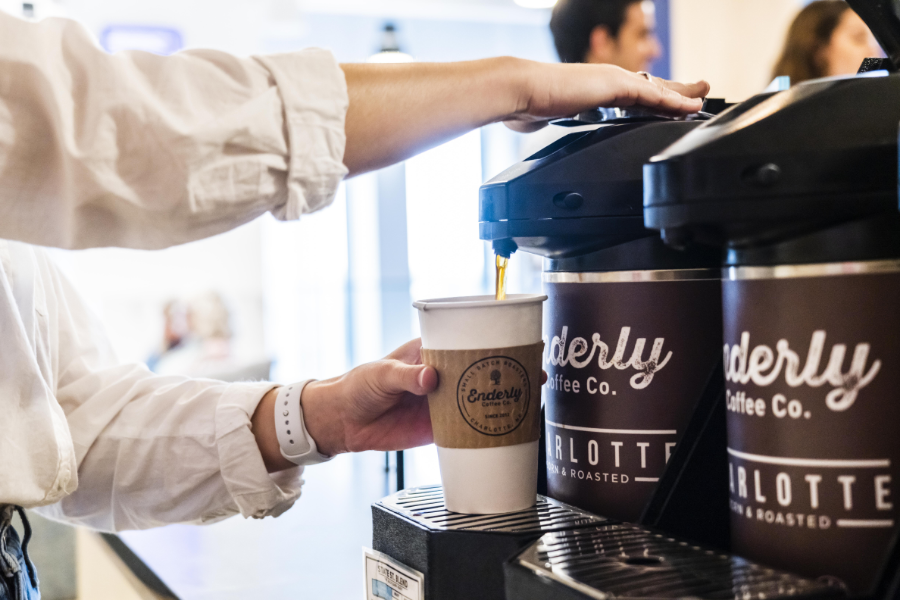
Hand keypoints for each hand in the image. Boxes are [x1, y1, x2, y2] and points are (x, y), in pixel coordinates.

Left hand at [251, 338, 550, 470]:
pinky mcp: (440, 429)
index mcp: (431, 352)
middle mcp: (444, 375)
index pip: (468, 340)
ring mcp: (444, 402)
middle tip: (534, 372)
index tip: (517, 341)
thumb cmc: (357, 387)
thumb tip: (429, 377)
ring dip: (505, 400)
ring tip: (530, 400)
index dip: (494, 340)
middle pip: (484, 369)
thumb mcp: (379, 375)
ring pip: (482, 399)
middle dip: (510, 370)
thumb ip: (404, 376)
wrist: (343, 423)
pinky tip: (507, 430)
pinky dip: (488, 429)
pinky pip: (469, 428)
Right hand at [504, 62, 709, 132]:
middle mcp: (605, 82)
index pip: (627, 94)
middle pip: (649, 88)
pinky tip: (691, 107)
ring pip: (657, 89)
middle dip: (674, 92)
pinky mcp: (617, 87)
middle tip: (697, 92)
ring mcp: (613, 82)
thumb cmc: (523, 103)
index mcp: (591, 90)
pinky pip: (653, 97)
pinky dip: (674, 103)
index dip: (649, 99)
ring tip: (703, 96)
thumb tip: (525, 122)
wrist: (519, 90)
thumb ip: (540, 117)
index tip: (663, 103)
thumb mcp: (537, 115)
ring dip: (682, 95)